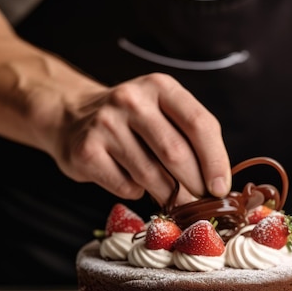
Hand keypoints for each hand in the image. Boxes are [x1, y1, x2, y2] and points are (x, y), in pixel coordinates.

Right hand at [52, 72, 230, 206]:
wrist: (70, 116)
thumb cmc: (129, 120)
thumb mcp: (160, 111)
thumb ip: (188, 136)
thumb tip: (217, 184)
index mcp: (159, 87)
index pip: (199, 123)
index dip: (215, 160)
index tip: (221, 188)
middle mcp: (131, 100)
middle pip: (175, 152)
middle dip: (194, 185)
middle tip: (200, 203)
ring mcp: (106, 125)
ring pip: (151, 175)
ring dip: (168, 196)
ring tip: (174, 202)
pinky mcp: (87, 152)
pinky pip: (125, 186)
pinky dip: (136, 192)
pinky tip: (133, 183)